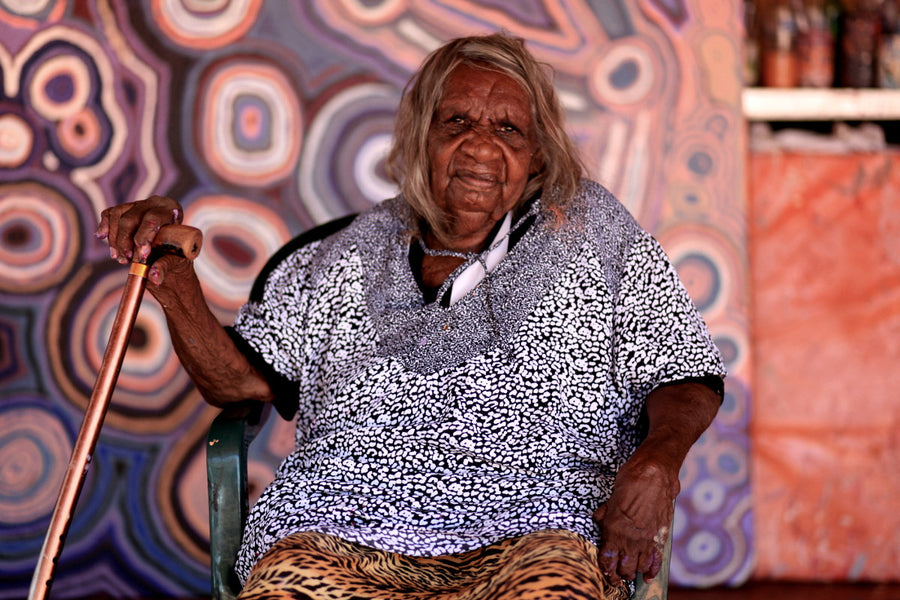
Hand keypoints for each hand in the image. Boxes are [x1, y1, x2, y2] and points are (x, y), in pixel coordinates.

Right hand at [96, 195, 182, 264]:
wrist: (170, 251)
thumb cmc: (175, 254)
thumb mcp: (175, 260)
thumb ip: (164, 267)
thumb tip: (153, 276)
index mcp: (172, 211)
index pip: (154, 218)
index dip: (144, 236)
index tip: (141, 255)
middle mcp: (155, 203)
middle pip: (132, 217)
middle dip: (125, 240)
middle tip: (126, 260)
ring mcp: (139, 205)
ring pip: (118, 216)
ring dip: (114, 239)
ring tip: (118, 257)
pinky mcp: (125, 210)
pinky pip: (110, 213)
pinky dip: (104, 225)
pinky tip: (101, 237)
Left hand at [593, 453, 676, 584]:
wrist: (656, 470)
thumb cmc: (631, 478)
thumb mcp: (612, 495)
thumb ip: (606, 513)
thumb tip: (599, 520)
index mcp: (614, 527)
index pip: (607, 558)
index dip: (605, 568)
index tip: (604, 571)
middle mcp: (630, 537)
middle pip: (623, 567)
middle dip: (619, 573)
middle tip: (616, 575)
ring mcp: (647, 537)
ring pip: (639, 565)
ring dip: (633, 571)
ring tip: (629, 573)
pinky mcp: (661, 534)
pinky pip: (656, 558)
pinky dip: (652, 569)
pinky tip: (648, 576)